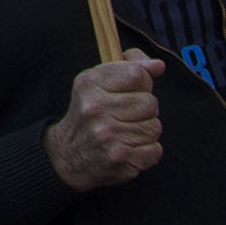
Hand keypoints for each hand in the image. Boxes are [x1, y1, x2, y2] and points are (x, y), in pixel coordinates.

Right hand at [43, 53, 163, 191]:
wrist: (67, 154)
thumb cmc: (89, 114)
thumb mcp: (98, 81)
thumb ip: (130, 67)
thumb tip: (158, 65)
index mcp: (90, 84)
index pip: (137, 75)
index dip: (143, 82)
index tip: (134, 90)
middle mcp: (96, 109)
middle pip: (150, 103)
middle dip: (145, 110)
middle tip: (127, 115)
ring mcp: (107, 136)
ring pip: (154, 127)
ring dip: (146, 131)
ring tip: (126, 133)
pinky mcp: (119, 159)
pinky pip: (155, 150)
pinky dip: (147, 152)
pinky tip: (130, 149)